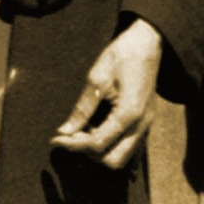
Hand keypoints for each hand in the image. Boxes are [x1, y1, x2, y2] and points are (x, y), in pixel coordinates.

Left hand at [52, 18, 162, 169]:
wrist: (148, 42)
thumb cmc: (123, 55)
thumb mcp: (97, 77)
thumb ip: (82, 108)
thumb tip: (65, 131)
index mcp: (129, 113)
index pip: (98, 144)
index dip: (74, 145)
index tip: (56, 140)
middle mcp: (141, 125)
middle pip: (113, 161)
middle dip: (90, 154)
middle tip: (72, 137)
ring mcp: (147, 125)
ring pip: (123, 157)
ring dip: (101, 151)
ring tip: (84, 132)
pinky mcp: (146, 123)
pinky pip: (129, 147)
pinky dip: (111, 146)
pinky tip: (97, 129)